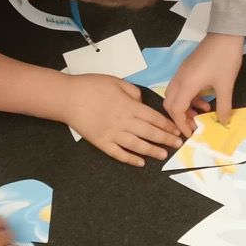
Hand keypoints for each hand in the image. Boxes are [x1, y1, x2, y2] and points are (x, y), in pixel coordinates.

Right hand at [63, 74, 183, 165]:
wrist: (68, 97)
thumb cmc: (91, 86)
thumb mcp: (116, 81)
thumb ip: (133, 92)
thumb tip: (142, 102)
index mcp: (129, 106)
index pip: (154, 117)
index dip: (167, 125)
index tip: (177, 130)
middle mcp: (124, 122)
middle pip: (149, 132)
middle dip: (165, 139)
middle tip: (177, 144)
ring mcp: (113, 134)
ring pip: (137, 145)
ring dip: (152, 151)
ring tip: (163, 155)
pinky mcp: (101, 143)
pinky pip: (118, 153)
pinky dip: (130, 159)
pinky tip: (140, 163)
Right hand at [163, 33, 243, 134]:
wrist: (225, 34)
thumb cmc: (225, 59)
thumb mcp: (226, 85)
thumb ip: (224, 106)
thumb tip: (223, 122)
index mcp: (186, 84)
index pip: (175, 110)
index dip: (181, 124)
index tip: (190, 134)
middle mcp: (179, 79)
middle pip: (170, 104)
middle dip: (180, 117)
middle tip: (194, 126)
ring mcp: (181, 73)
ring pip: (175, 96)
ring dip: (185, 107)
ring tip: (202, 113)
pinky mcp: (186, 69)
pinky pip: (181, 88)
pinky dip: (189, 98)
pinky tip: (205, 100)